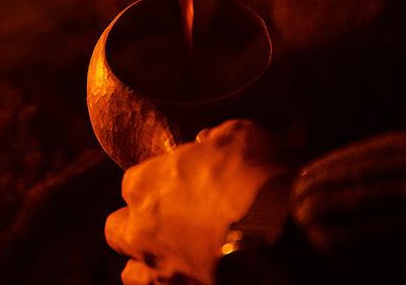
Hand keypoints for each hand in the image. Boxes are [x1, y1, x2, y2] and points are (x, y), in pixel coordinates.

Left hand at [104, 120, 292, 284]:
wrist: (287, 232)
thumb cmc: (259, 178)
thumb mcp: (239, 136)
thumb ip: (213, 139)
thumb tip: (208, 141)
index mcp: (144, 185)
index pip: (132, 183)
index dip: (157, 182)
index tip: (179, 183)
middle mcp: (141, 229)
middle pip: (118, 230)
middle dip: (136, 226)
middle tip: (166, 222)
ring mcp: (160, 269)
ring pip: (132, 272)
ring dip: (147, 263)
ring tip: (174, 257)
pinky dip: (174, 283)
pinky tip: (194, 275)